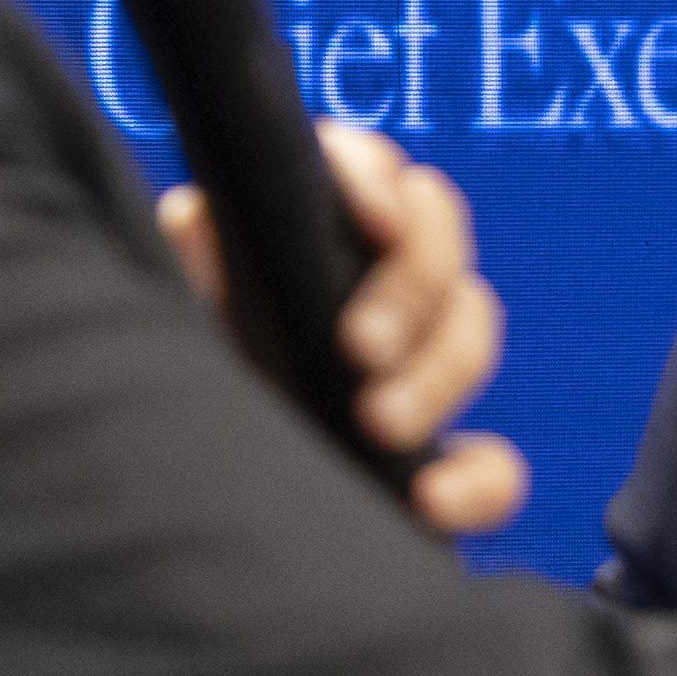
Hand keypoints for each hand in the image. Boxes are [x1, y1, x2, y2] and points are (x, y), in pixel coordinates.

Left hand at [158, 122, 525, 537]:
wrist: (191, 502)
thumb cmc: (186, 387)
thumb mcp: (181, 324)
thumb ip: (195, 272)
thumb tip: (193, 214)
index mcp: (321, 229)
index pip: (373, 173)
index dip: (380, 182)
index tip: (375, 220)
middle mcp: (383, 285)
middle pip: (443, 247)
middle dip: (415, 289)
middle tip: (361, 347)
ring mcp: (419, 367)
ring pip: (472, 336)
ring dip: (438, 378)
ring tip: (379, 428)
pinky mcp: (445, 456)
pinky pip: (495, 466)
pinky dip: (476, 483)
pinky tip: (430, 502)